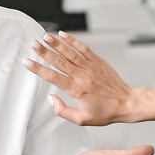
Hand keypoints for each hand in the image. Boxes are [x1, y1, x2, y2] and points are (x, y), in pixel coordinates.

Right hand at [24, 31, 139, 125]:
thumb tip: (51, 99)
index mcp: (76, 90)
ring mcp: (90, 67)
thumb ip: (63, 111)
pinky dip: (73, 41)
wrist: (127, 103)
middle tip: (33, 44)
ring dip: (56, 43)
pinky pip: (83, 48)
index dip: (38, 69)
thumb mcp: (82, 119)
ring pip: (70, 52)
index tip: (27, 62)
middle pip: (59, 61)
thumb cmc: (105, 112)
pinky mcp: (98, 61)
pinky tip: (63, 35)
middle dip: (44, 51)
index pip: (53, 77)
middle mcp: (82, 76)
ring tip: (45, 36)